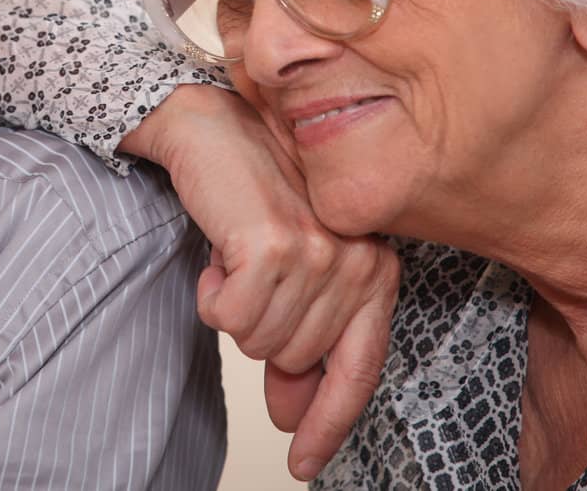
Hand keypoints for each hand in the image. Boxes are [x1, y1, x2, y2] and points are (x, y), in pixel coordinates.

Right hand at [121, 85, 399, 481]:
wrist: (210, 130)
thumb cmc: (249, 193)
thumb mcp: (288, 270)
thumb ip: (298, 338)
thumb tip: (290, 411)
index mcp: (375, 269)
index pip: (358, 369)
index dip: (328, 424)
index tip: (302, 462)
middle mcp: (358, 263)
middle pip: (294, 358)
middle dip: (257, 329)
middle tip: (245, 275)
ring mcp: (319, 255)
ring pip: (258, 342)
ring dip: (231, 306)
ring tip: (235, 255)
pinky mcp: (274, 247)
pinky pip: (229, 318)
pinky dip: (212, 292)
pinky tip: (219, 251)